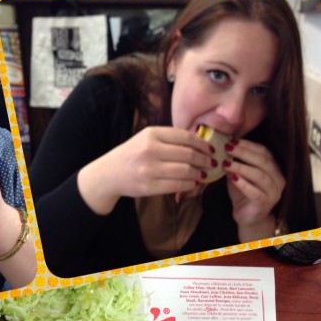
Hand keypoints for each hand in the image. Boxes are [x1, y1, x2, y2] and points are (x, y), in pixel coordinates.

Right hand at [78, 126, 215, 213]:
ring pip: (185, 170)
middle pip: (188, 154)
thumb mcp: (146, 139)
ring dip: (198, 173)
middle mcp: (150, 150)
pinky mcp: (148, 186)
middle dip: (204, 160)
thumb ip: (169, 138)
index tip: (210, 149)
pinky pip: (177, 185)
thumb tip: (199, 143)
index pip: (185, 137)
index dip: (202, 144)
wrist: (109, 174)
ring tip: (202, 174)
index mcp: (152, 134)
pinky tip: (192, 183)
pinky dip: (189, 184)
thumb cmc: (131, 155)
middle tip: (211, 163)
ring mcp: (149, 169)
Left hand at [223, 138, 284, 234]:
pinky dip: (243, 184)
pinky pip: (255, 192)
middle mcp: (278, 178)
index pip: (264, 152)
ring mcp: (274, 191)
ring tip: (226, 163)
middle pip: (262, 161)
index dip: (248, 145)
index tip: (232, 141)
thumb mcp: (239, 175)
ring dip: (241, 167)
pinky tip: (232, 178)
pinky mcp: (265, 203)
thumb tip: (224, 147)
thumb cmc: (243, 194)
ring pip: (259, 175)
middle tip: (227, 148)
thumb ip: (236, 163)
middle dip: (244, 153)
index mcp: (274, 168)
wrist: (248, 218)